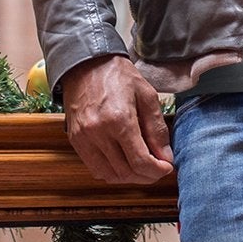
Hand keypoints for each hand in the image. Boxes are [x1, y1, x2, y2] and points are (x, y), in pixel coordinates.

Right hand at [60, 54, 173, 184]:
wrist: (87, 64)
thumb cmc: (118, 76)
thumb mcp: (147, 95)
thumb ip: (157, 129)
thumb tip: (166, 157)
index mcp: (119, 119)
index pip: (140, 161)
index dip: (157, 171)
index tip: (167, 167)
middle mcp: (98, 133)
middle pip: (126, 172)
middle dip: (146, 176)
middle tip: (158, 168)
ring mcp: (84, 138)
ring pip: (109, 175)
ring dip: (129, 177)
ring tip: (142, 167)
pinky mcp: (75, 141)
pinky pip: (94, 168)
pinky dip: (111, 172)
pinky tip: (123, 162)